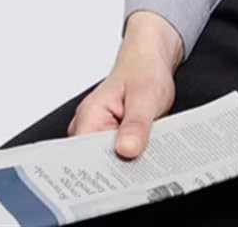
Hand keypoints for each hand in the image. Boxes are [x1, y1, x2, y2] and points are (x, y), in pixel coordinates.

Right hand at [67, 12, 181, 158]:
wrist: (151, 60)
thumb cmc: (144, 70)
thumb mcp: (146, 96)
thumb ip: (136, 124)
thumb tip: (127, 150)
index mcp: (89, 117)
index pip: (87, 159)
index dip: (106, 172)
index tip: (126, 177)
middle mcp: (88, 128)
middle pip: (99, 164)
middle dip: (122, 168)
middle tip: (143, 163)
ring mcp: (99, 134)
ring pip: (112, 161)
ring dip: (130, 161)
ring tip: (146, 151)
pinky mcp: (113, 138)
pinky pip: (121, 155)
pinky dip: (134, 155)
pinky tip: (147, 150)